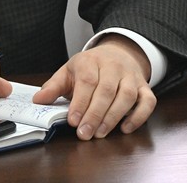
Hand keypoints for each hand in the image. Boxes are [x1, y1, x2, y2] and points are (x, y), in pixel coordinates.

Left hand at [31, 33, 154, 139]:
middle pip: (106, 90)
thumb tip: (38, 100)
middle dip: (95, 114)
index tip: (73, 121)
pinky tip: (126, 128)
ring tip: (100, 133)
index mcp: (91, 61)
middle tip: (85, 134)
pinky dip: (139, 116)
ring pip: (127, 95)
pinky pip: (148, 101)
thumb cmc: (91, 67)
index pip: (87, 81)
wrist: (118, 53)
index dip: (80, 102)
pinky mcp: (144, 87)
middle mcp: (113, 67)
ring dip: (114, 117)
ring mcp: (131, 76)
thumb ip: (54, 86)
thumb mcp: (69, 71)